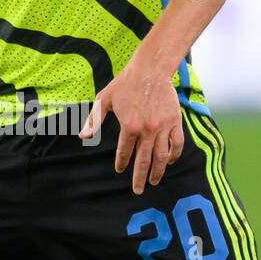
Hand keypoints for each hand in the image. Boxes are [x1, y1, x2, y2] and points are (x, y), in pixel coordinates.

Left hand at [79, 59, 183, 193]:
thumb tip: (83, 136)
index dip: (121, 163)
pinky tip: (170, 162)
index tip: (120, 170)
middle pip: (143, 160)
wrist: (151, 69)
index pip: (124, 152)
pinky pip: (177, 144)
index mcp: (129, 126)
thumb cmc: (126, 83)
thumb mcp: (105, 99)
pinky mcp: (175, 122)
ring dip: (158, 171)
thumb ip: (94, 120)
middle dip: (140, 178)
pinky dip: (174, 155)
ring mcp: (162, 127)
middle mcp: (146, 130)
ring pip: (162, 156)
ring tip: (154, 181)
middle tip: (137, 190)